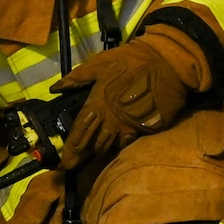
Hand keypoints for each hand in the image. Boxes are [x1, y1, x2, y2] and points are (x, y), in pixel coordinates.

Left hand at [57, 29, 209, 167]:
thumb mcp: (99, 64)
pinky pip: (129, 141)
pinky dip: (120, 143)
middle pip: (95, 145)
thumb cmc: (131, 60)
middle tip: (74, 163)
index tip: (64, 162)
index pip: (80, 132)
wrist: (167, 63)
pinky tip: (116, 142)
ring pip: (111, 146)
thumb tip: (56, 88)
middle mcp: (113, 120)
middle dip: (83, 155)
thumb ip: (77, 78)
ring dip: (101, 150)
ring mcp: (131, 126)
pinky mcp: (147, 128)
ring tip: (93, 154)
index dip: (71, 149)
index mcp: (98, 104)